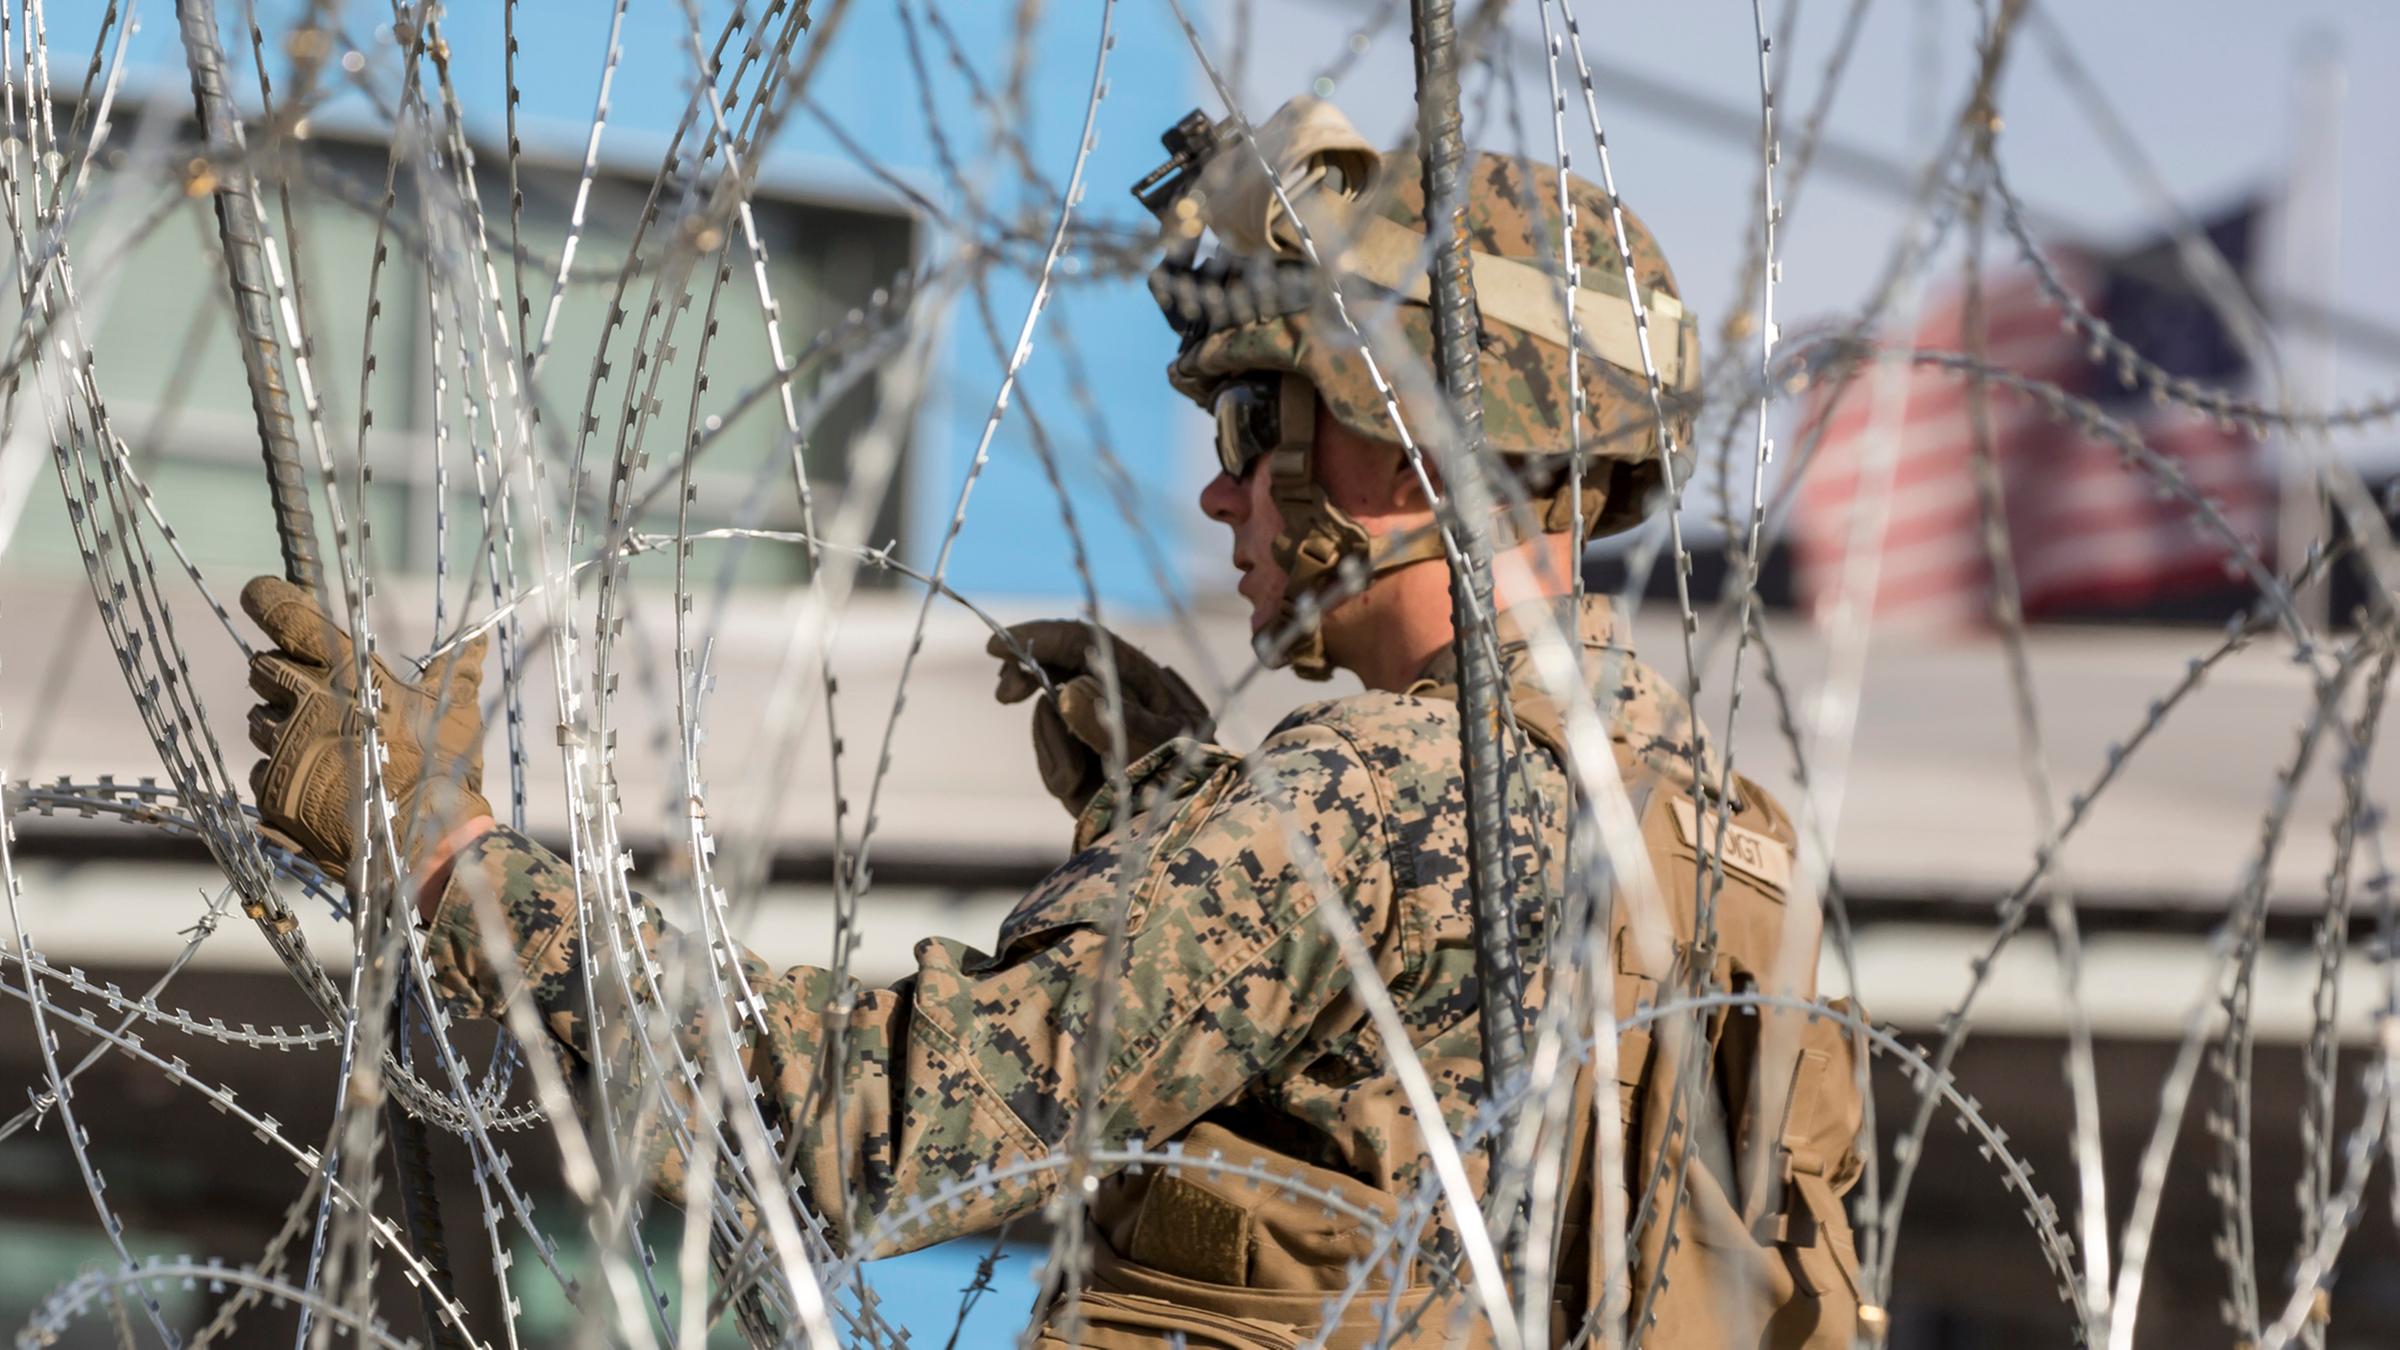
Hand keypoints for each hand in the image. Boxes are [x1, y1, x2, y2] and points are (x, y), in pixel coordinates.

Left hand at [241, 576, 490, 878]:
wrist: (423, 842)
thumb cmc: (442, 767)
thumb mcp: (455, 711)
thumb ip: (457, 671)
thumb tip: (478, 638)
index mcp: (348, 671)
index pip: (286, 615)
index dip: (267, 598)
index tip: (261, 593)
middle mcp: (307, 701)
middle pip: (263, 666)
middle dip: (281, 675)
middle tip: (314, 695)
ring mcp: (285, 746)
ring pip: (260, 718)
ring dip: (281, 725)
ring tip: (322, 746)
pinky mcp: (273, 789)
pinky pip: (260, 768)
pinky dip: (281, 771)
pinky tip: (317, 782)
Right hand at [986, 621, 1213, 818]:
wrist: (1180, 840)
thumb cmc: (1186, 790)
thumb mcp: (1157, 753)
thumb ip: (1113, 724)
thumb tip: (1070, 689)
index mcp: (1146, 682)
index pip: (1089, 642)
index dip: (1044, 637)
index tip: (999, 647)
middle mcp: (1118, 698)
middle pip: (1060, 666)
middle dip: (1029, 675)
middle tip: (1005, 695)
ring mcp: (1095, 729)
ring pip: (1049, 713)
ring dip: (1052, 743)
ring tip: (1074, 779)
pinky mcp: (1079, 761)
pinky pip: (1048, 753)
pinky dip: (1054, 768)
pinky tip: (1076, 791)